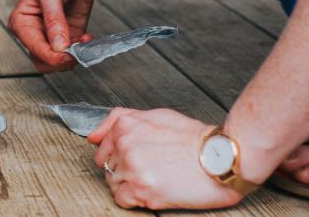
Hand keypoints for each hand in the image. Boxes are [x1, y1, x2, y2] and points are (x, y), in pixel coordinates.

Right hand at [7, 0, 144, 72]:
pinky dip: (83, 51)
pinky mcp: (70, 34)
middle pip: (43, 60)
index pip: (34, 49)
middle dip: (60, 61)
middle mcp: (34, 32)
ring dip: (73, 57)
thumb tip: (58, 47)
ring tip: (84, 42)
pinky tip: (88, 38)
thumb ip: (54, 21)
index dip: (51, 56)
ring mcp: (53, 35)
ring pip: (58, 61)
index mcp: (21, 22)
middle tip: (76, 52)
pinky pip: (74, 52)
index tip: (66, 54)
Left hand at [89, 108, 244, 209]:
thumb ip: (119, 120)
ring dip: (129, 185)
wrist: (222, 158)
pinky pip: (121, 199)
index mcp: (125, 126)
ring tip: (154, 179)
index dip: (118, 156)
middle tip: (149, 169)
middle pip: (107, 167)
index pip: (101, 148)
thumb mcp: (156, 116)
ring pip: (113, 183)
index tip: (136, 159)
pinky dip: (133, 199)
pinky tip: (153, 190)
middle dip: (124, 170)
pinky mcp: (142, 189)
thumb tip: (93, 136)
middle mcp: (125, 145)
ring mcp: (132, 167)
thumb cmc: (193, 139)